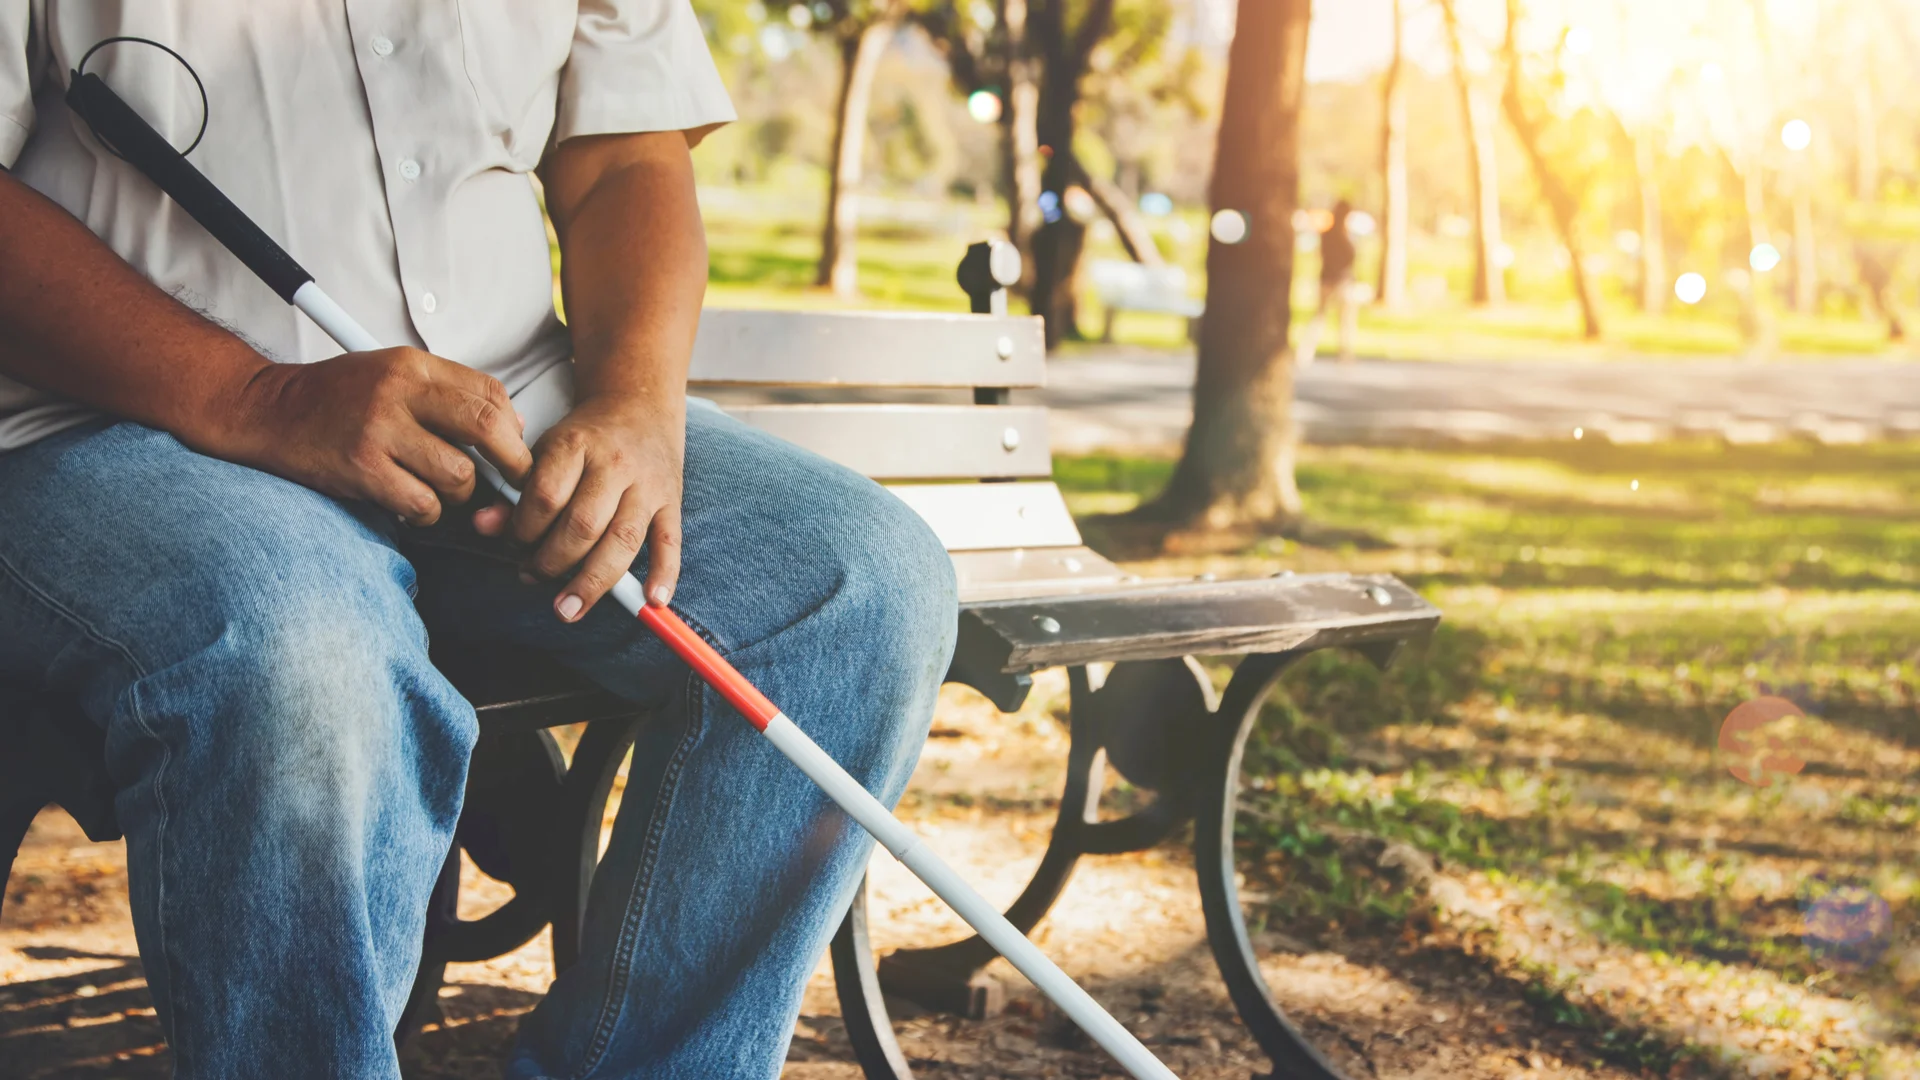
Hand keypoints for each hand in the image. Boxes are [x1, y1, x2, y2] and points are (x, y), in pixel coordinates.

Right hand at [215, 347, 532, 525]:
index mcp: (412, 365)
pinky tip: (412, 503)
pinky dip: (427, 512)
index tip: (515, 449)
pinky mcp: (362, 469)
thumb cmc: (339, 397)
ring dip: (458, 493)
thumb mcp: (393, 374)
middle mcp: (398, 392)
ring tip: (436, 488)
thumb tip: (514, 425)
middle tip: (514, 481)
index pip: (489, 393)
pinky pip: (423, 503)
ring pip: (457, 474)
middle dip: (512, 462)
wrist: (268, 410)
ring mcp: (379, 432)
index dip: (513, 428)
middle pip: (485, 428)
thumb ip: (450, 394)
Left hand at [472, 396, 683, 621]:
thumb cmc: (584, 437)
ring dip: (593, 581)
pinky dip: (664, 573)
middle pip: (583, 526)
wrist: (639, 404)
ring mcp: (647, 486)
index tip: (515, 543)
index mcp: (577, 445)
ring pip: (622, 540)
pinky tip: (651, 600)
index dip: (524, 529)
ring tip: (568, 609)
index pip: (545, 498)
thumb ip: (514, 491)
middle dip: (552, 562)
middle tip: (532, 576)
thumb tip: (484, 526)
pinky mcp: (671, 502)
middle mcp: (615, 465)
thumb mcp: (543, 451)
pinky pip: (669, 542)